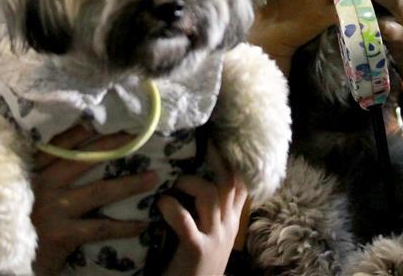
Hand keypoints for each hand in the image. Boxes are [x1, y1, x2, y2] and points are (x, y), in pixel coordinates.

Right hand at [31, 125, 157, 274]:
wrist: (3, 257)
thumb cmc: (19, 217)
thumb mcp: (23, 186)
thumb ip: (42, 167)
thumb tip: (73, 141)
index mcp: (33, 169)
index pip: (61, 142)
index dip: (86, 128)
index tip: (109, 115)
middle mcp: (43, 183)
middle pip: (86, 159)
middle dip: (115, 146)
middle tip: (140, 136)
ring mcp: (54, 208)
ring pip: (99, 191)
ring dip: (129, 184)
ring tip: (153, 177)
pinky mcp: (62, 233)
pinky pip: (101, 227)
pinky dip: (124, 226)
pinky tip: (142, 223)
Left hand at [159, 144, 247, 275]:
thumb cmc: (195, 263)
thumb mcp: (211, 234)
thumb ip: (209, 210)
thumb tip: (194, 175)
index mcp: (232, 221)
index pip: (241, 184)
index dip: (234, 159)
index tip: (221, 139)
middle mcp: (228, 226)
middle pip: (230, 182)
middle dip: (217, 159)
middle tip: (203, 143)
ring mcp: (215, 237)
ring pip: (211, 194)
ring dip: (190, 182)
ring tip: (174, 184)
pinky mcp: (196, 249)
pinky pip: (185, 220)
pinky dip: (170, 208)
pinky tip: (161, 205)